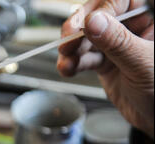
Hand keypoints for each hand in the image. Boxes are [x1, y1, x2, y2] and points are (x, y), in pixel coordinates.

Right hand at [57, 0, 153, 137]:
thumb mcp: (142, 63)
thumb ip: (117, 42)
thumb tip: (93, 21)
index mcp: (150, 18)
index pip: (119, 2)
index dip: (99, 11)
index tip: (85, 26)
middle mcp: (133, 28)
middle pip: (98, 18)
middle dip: (78, 31)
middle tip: (66, 42)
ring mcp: (118, 46)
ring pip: (87, 39)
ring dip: (71, 51)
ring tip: (65, 63)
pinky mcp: (107, 63)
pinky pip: (85, 57)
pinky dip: (74, 64)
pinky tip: (67, 69)